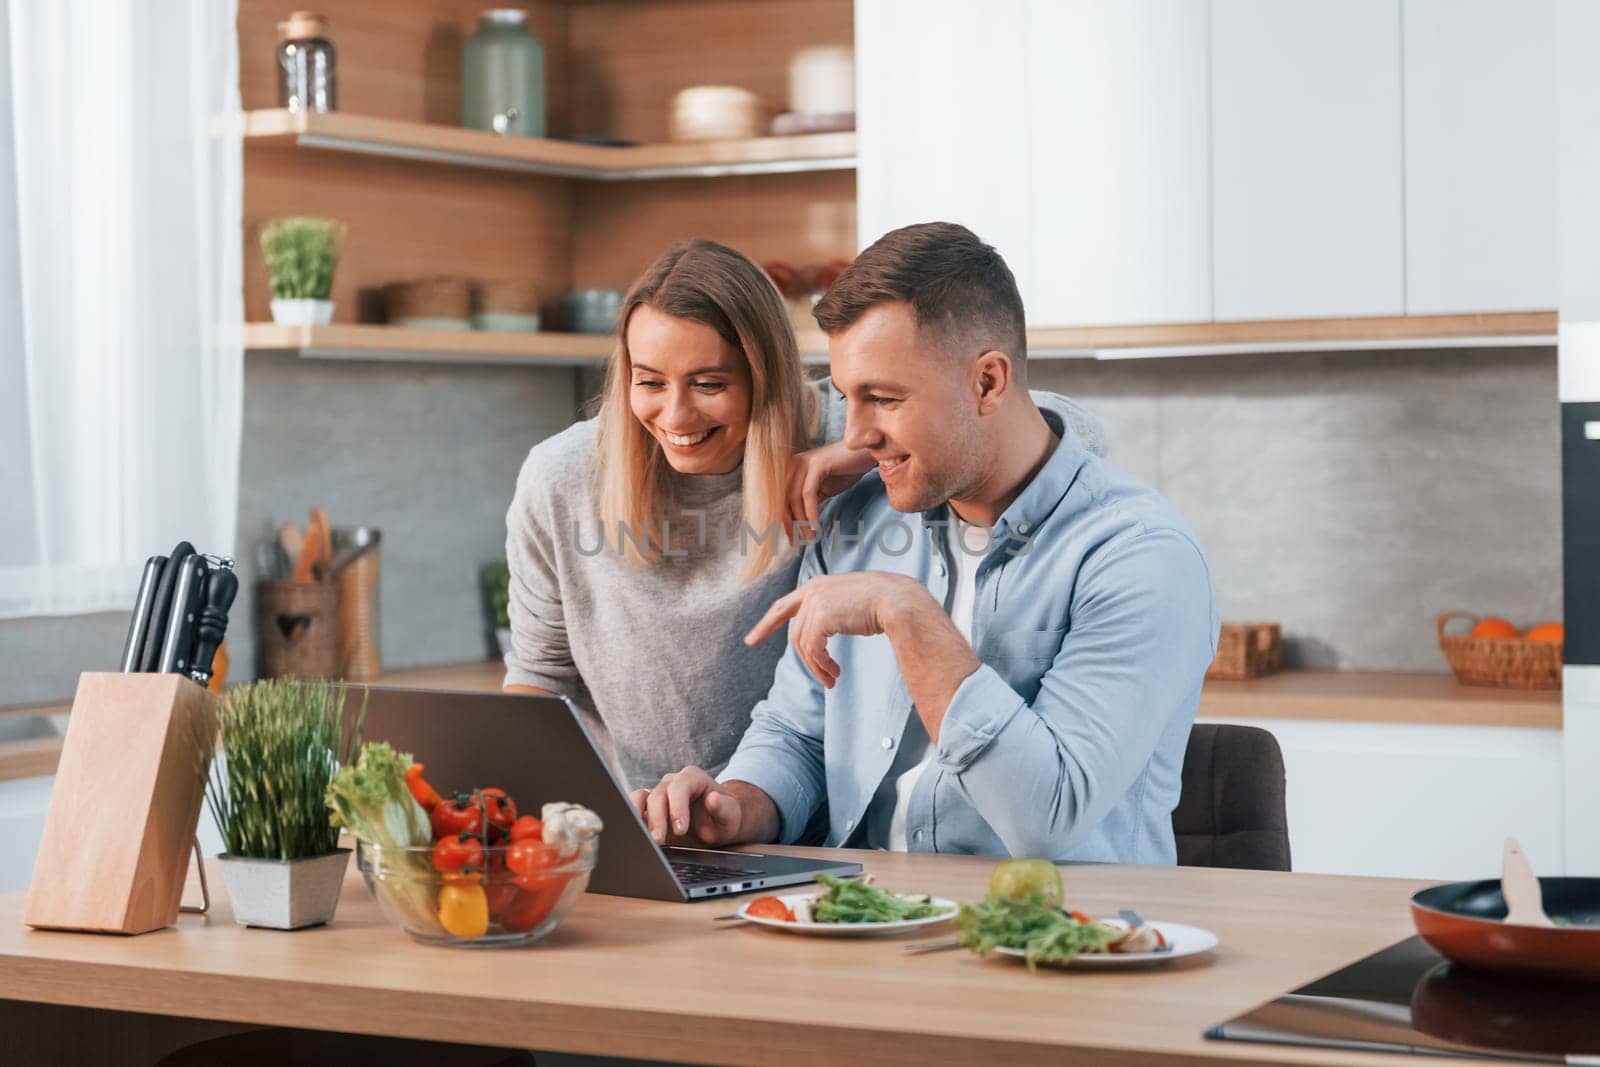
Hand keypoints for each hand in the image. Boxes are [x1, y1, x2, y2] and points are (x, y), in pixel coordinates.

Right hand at [629, 766, 743, 846]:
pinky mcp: (650, 807)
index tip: (680, 829)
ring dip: (639, 818)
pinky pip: (635, 807)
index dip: (677, 807)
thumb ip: (725, 806)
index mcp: (693, 778)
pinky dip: (633, 819)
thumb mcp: (731, 815)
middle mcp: (673, 782)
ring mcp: (660, 793)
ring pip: (641, 798)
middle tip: (659, 841)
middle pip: (658, 795)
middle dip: (657, 819)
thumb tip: (713, 798)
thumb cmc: (724, 817)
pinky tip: (636, 835)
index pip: (679, 787)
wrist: (717, 824)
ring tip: (643, 838)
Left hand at [744, 572, 928, 687]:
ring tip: (832, 680)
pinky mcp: (822, 617)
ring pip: (804, 645)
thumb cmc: (883, 604)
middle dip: (801, 658)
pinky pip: (813, 649)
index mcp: (818, 585)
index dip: (767, 624)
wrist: (898, 600)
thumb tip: (822, 635)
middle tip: (814, 677)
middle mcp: (812, 591)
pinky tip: (834, 673)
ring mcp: (816, 602)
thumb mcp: (850, 604)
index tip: (751, 640)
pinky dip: (822, 666)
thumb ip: (832, 613)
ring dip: (817, 667)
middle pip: (794, 632)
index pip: (783, 606)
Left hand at [784, 441, 874, 539]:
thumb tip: (798, 526)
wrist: (866, 454)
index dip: (783, 520)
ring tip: (810, 537)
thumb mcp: (822, 489)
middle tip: (798, 542)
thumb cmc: (845, 471)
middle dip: (789, 523)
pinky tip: (816, 525)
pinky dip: (810, 512)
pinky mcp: (817, 465)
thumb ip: (808, 503)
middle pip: (782, 498)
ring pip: (793, 497)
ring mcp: (804, 462)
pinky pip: (808, 493)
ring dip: (801, 521)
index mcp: (791, 469)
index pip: (779, 498)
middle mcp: (793, 464)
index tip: (791, 540)